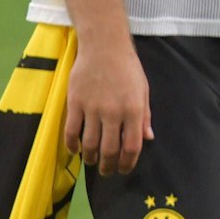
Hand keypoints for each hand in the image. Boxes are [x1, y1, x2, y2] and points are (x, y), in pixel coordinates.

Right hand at [64, 39, 152, 175]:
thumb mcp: (143, 90)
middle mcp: (114, 112)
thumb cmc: (127, 68)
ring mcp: (93, 108)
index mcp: (134, 110)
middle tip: (107, 171)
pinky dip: (72, 145)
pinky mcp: (75, 103)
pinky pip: (71, 131)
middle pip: (109, 150)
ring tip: (92, 162)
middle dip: (108, 166)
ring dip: (90, 159)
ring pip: (89, 144)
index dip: (128, 163)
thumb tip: (148, 138)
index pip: (132, 146)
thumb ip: (145, 116)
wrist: (104, 47)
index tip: (124, 169)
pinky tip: (76, 149)